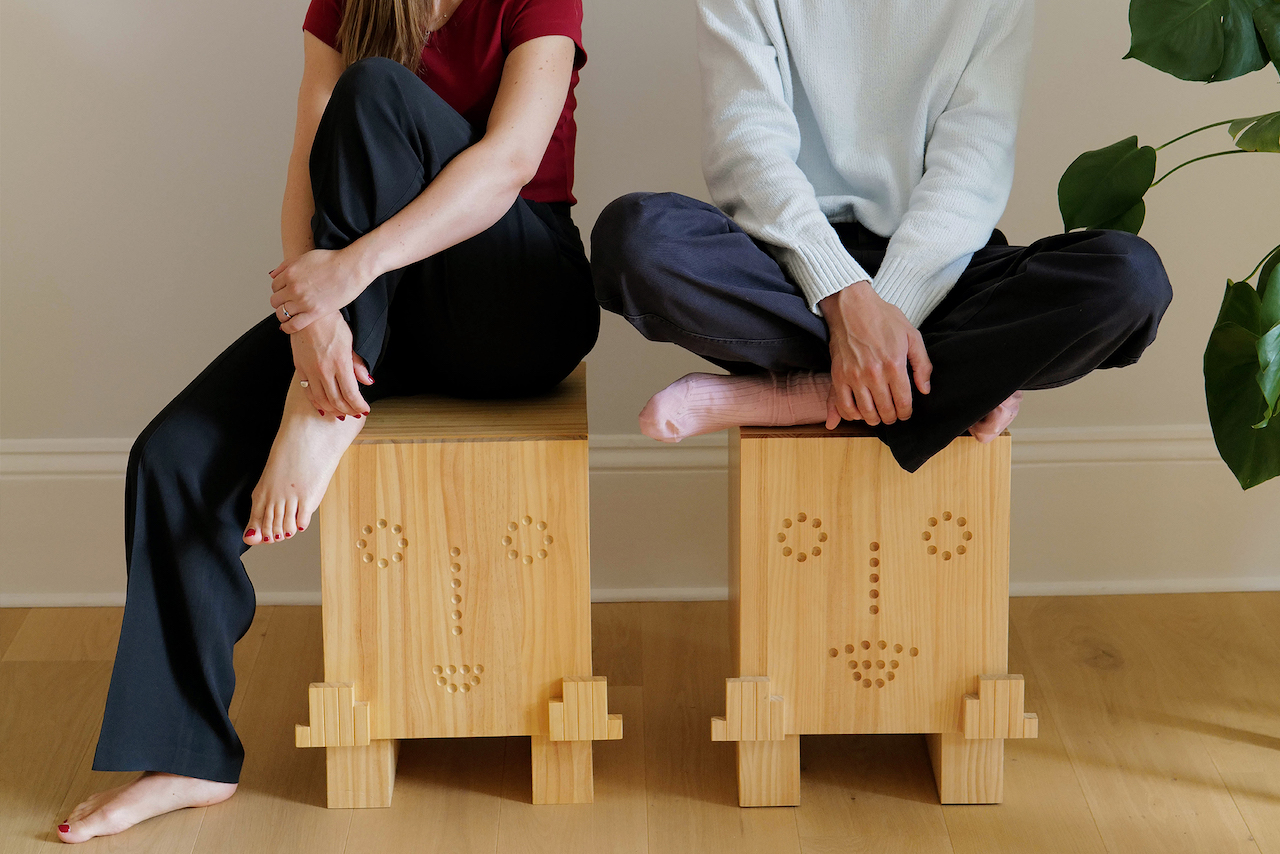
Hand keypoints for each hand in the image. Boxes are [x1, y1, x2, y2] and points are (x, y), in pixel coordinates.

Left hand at [270, 245, 372, 333]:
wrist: (351, 269)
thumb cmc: (332, 261)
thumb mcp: (305, 257)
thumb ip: (286, 265)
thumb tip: (273, 275)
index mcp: (290, 273)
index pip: (274, 286)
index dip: (280, 290)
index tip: (285, 293)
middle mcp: (293, 288)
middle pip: (275, 300)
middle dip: (281, 302)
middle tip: (288, 303)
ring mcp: (303, 301)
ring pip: (281, 313)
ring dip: (283, 314)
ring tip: (290, 314)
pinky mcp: (314, 313)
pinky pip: (293, 325)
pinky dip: (288, 327)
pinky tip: (289, 326)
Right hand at [290, 313, 373, 416]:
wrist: (308, 313)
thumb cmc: (331, 324)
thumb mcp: (351, 342)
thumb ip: (358, 364)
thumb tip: (368, 381)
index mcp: (340, 363)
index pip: (352, 394)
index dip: (359, 406)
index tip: (365, 409)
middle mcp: (324, 370)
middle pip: (337, 401)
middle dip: (348, 410)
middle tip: (355, 412)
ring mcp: (310, 370)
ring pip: (322, 400)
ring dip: (333, 410)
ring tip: (341, 412)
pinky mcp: (299, 368)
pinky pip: (307, 392)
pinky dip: (316, 402)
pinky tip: (323, 406)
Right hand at [819, 281, 931, 427]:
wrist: (852, 306)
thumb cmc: (883, 318)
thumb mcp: (912, 335)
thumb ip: (922, 364)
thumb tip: (925, 390)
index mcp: (894, 365)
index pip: (903, 402)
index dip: (906, 413)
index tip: (905, 413)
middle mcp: (874, 374)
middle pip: (885, 411)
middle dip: (891, 417)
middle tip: (893, 415)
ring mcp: (854, 376)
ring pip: (865, 413)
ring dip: (874, 419)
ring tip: (878, 415)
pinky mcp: (838, 376)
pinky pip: (843, 405)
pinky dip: (851, 415)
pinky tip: (858, 412)